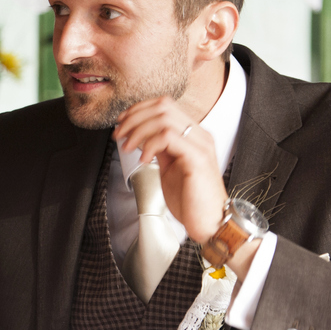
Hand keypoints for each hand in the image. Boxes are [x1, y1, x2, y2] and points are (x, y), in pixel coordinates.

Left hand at [112, 96, 227, 242]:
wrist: (210, 224)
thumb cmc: (192, 201)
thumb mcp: (170, 168)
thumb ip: (161, 149)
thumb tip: (142, 137)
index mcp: (194, 135)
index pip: (165, 105)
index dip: (139, 110)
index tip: (122, 123)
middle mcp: (200, 135)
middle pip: (163, 106)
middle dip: (134, 118)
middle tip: (120, 135)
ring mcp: (200, 145)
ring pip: (164, 118)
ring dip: (138, 131)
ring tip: (128, 147)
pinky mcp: (198, 158)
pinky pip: (169, 137)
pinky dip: (150, 145)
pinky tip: (144, 160)